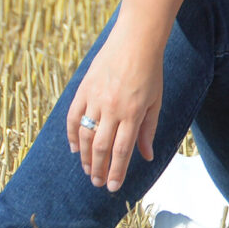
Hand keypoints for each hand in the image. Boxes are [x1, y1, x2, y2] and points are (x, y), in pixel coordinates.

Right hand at [67, 26, 164, 191]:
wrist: (134, 41)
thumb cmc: (150, 72)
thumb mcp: (155, 102)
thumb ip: (148, 130)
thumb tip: (146, 157)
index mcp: (132, 113)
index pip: (122, 151)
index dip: (116, 171)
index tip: (113, 186)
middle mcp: (112, 109)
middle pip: (101, 148)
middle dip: (99, 169)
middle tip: (98, 183)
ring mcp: (95, 99)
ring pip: (85, 136)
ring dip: (86, 156)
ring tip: (89, 170)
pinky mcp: (83, 90)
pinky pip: (73, 117)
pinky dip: (73, 135)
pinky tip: (76, 148)